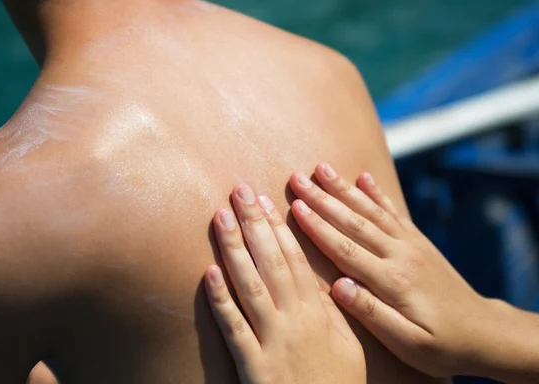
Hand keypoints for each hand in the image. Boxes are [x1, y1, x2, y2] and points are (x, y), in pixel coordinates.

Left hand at [204, 184, 365, 383]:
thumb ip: (332, 310)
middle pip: (270, 262)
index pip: (295, 259)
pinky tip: (208, 273)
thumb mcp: (348, 345)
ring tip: (220, 217)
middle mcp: (294, 319)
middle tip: (238, 191)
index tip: (265, 201)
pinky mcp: (252, 364)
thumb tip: (320, 279)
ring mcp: (271, 340)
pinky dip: (220, 299)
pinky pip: (233, 327)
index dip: (278, 227)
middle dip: (253, 223)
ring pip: (250, 285)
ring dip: (233, 248)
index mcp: (318, 312)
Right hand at [289, 163, 493, 377]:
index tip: (295, 206)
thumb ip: (372, 314)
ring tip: (321, 167)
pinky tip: (363, 177)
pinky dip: (377, 193)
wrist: (484, 333)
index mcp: (391, 281)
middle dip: (322, 198)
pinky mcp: (418, 242)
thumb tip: (338, 287)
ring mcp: (410, 245)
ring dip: (343, 188)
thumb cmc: (441, 345)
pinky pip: (394, 212)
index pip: (345, 248)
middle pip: (353, 222)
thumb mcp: (408, 343)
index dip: (318, 227)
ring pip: (370, 211)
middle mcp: (399, 255)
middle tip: (296, 178)